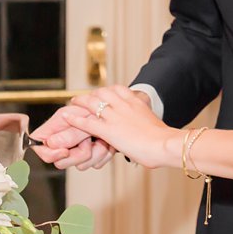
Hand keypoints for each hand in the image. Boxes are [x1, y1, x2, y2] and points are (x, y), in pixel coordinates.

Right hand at [30, 90, 121, 169]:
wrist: (130, 116)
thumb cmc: (108, 108)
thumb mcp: (89, 118)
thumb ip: (71, 132)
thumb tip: (50, 143)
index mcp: (59, 124)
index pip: (39, 144)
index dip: (49, 152)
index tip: (64, 151)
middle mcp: (67, 136)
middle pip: (60, 161)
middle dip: (78, 155)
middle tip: (89, 142)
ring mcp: (80, 146)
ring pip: (81, 164)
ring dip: (96, 154)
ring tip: (103, 141)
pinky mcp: (93, 152)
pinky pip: (95, 164)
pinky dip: (104, 155)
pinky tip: (109, 145)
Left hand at [55, 85, 177, 169]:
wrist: (164, 145)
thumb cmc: (164, 141)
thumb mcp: (156, 126)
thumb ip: (148, 124)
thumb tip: (151, 131)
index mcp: (137, 103)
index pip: (118, 89)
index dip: (107, 91)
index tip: (102, 94)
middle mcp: (124, 105)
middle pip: (103, 92)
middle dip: (92, 95)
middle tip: (85, 99)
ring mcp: (115, 117)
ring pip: (92, 103)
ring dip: (80, 102)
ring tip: (73, 103)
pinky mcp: (108, 130)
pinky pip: (87, 122)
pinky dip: (75, 119)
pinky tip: (67, 118)